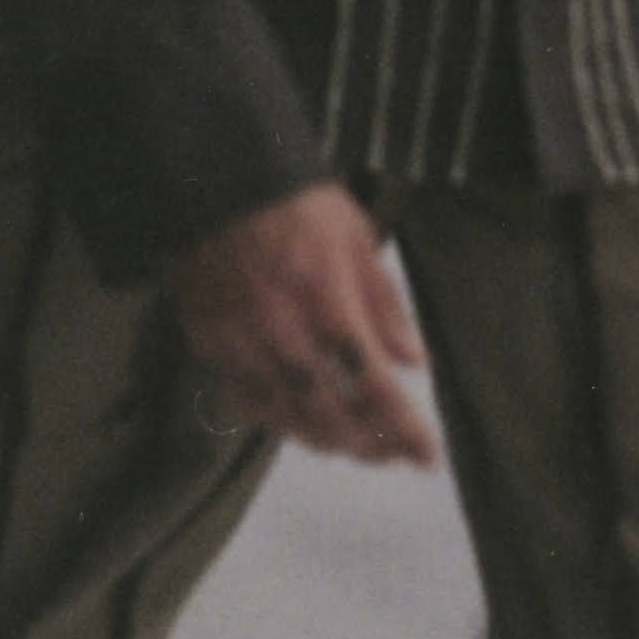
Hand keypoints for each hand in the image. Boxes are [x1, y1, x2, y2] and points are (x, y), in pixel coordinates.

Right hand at [169, 184, 437, 468]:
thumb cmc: (299, 206)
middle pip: (332, 418)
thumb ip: (386, 306)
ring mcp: (242, 345)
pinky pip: (245, 403)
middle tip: (394, 453)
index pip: (374, 387)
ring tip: (355, 445)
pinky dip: (277, 421)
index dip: (405, 431)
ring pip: (287, 419)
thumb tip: (415, 362)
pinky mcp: (210, 346)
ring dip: (327, 441)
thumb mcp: (359, 240)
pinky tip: (299, 422)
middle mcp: (285, 335)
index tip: (427, 455)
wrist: (221, 182)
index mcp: (330, 304)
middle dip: (370, 445)